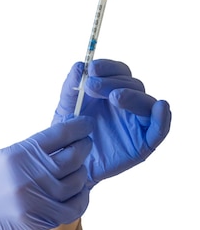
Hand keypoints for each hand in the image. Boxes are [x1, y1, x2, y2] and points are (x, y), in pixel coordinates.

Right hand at [0, 118, 92, 229]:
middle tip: (85, 145)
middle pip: (73, 158)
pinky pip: (73, 208)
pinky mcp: (40, 219)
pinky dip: (81, 198)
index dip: (78, 128)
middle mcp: (30, 176)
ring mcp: (36, 200)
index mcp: (19, 154)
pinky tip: (79, 191)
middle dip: (84, 148)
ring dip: (82, 173)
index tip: (86, 125)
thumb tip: (65, 143)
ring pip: (76, 183)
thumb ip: (33, 151)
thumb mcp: (4, 156)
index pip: (60, 135)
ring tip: (79, 168)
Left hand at [53, 60, 170, 186]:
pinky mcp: (144, 142)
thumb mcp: (66, 108)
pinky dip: (163, 118)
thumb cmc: (69, 134)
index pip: (118, 72)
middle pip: (132, 84)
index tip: (92, 68)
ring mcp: (137, 122)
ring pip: (146, 102)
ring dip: (132, 96)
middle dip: (113, 82)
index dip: (108, 67)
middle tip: (92, 86)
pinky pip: (159, 129)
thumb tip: (81, 65)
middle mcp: (128, 104)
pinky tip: (160, 107)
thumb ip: (72, 87)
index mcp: (111, 92)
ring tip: (114, 97)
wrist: (68, 164)